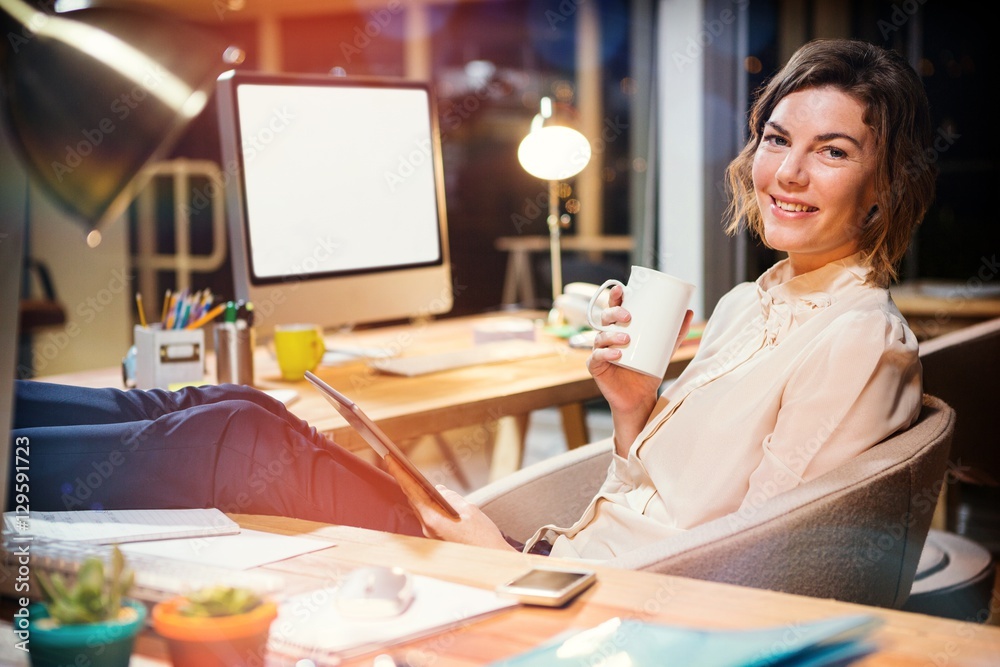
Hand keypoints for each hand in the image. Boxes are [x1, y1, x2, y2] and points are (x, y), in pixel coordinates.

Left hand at [384, 455, 516, 551]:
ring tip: (408, 476)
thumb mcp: (469, 510)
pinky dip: (425, 505)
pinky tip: (426, 496)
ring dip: (416, 493)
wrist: (489, 562)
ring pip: (420, 509)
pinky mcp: (436, 538)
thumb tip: (439, 490)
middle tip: (396, 464)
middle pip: (413, 500)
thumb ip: (451, 497)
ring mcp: (431, 535)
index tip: (391, 462)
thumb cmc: (482, 537)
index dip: (401, 475)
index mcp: (433, 519)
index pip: (412, 492)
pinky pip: (427, 517)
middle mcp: (428, 528)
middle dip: (406, 482)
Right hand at [588, 284, 692, 452]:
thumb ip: (676, 332)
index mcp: (620, 328)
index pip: (614, 307)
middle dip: (613, 313)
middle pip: (604, 318)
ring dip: (611, 335)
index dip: (615, 296)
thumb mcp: (664, 350)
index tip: (621, 289)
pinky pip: (597, 357)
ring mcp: (600, 351)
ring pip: (600, 337)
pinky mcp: (596, 367)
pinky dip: (606, 354)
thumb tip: (689, 312)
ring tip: (627, 340)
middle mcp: (607, 337)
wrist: (640, 398)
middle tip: (628, 317)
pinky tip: (617, 354)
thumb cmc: (648, 370)